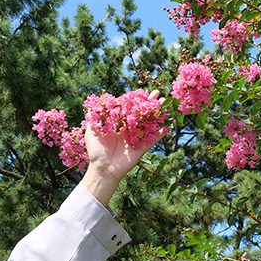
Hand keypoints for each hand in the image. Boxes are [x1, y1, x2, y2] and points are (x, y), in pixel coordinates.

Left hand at [80, 90, 167, 205]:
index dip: (135, 101)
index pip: (129, 109)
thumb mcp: (91, 132)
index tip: (141, 91)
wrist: (103, 169)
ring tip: (165, 103)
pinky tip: (169, 124)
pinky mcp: (143, 147)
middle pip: (141, 113)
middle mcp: (129, 130)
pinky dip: (161, 132)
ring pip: (149, 123)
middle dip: (149, 103)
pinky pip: (154, 138)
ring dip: (158, 113)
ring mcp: (137, 138)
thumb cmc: (96, 152)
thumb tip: (92, 105)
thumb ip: (93, 119)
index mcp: (118, 125)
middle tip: (157, 92)